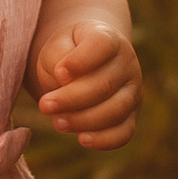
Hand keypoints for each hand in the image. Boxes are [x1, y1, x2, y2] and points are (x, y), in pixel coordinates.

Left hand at [33, 16, 140, 150]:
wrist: (83, 63)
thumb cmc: (66, 53)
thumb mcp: (56, 46)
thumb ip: (57, 57)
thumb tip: (64, 80)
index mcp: (109, 39)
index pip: (102, 45)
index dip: (81, 61)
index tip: (59, 72)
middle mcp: (127, 64)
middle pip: (105, 84)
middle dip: (72, 99)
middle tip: (45, 105)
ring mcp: (132, 91)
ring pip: (115, 110)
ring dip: (84, 120)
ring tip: (57, 122)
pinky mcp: (130, 116)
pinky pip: (124, 132)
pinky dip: (105, 139)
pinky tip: (82, 139)